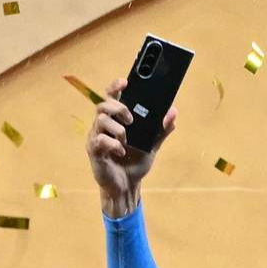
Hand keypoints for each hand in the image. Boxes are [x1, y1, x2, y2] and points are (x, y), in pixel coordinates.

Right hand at [88, 79, 175, 218]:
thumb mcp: (152, 145)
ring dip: (117, 128)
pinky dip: (113, 144)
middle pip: (103, 105)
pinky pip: (99, 140)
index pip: (112, 97)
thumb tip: (173, 112)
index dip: (115, 87)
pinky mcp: (94, 150)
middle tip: (131, 119)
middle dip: (118, 108)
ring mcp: (96, 136)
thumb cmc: (135, 162)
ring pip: (100, 120)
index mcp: (116, 120)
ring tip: (126, 140)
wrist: (127, 186)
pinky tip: (121, 151)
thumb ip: (161, 129)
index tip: (125, 82)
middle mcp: (104, 125)